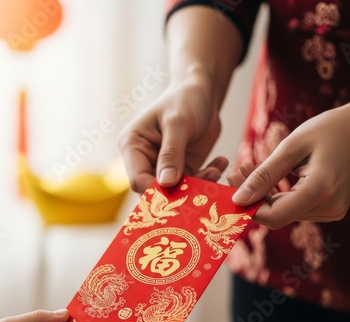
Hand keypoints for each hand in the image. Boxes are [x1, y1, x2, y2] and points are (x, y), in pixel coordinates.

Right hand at [118, 75, 227, 192]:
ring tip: (215, 171)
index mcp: (133, 146)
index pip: (138, 179)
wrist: (203, 93)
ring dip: (198, 186)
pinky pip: (194, 185)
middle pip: (156, 190)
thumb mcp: (178, 123)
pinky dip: (208, 178)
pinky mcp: (183, 171)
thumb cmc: (185, 99)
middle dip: (179, 192)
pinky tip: (220, 163)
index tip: (178, 189)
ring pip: (177, 192)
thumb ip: (171, 153)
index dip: (156, 190)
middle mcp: (145, 160)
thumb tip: (166, 182)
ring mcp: (165, 168)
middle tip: (203, 185)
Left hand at [229, 103, 349, 228]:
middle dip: (253, 197)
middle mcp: (329, 207)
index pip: (274, 217)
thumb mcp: (292, 147)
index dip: (249, 207)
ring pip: (284, 213)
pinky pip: (295, 208)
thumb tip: (238, 199)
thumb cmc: (329, 129)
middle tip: (235, 172)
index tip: (232, 185)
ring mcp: (332, 211)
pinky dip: (277, 195)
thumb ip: (264, 175)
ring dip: (263, 196)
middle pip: (277, 215)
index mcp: (321, 190)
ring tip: (248, 169)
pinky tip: (268, 178)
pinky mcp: (329, 208)